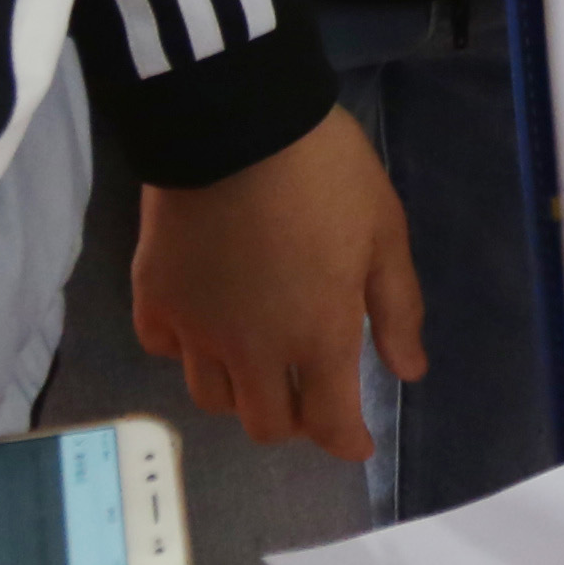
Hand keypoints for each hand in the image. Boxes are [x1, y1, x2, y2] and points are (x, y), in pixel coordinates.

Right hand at [135, 107, 422, 458]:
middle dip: (294, 421)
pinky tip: (205, 323)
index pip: (329, 423)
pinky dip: (186, 351)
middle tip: (309, 393)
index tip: (357, 442)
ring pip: (211, 397)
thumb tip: (409, 372)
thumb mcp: (385, 231)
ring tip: (258, 360)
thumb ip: (397, 308)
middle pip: (265, 424)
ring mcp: (196, 327)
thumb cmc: (325, 172)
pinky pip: (164, 349)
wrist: (236, 122)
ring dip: (241, 392)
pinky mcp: (154, 296)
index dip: (346, 442)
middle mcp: (252, 349)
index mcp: (318, 336)